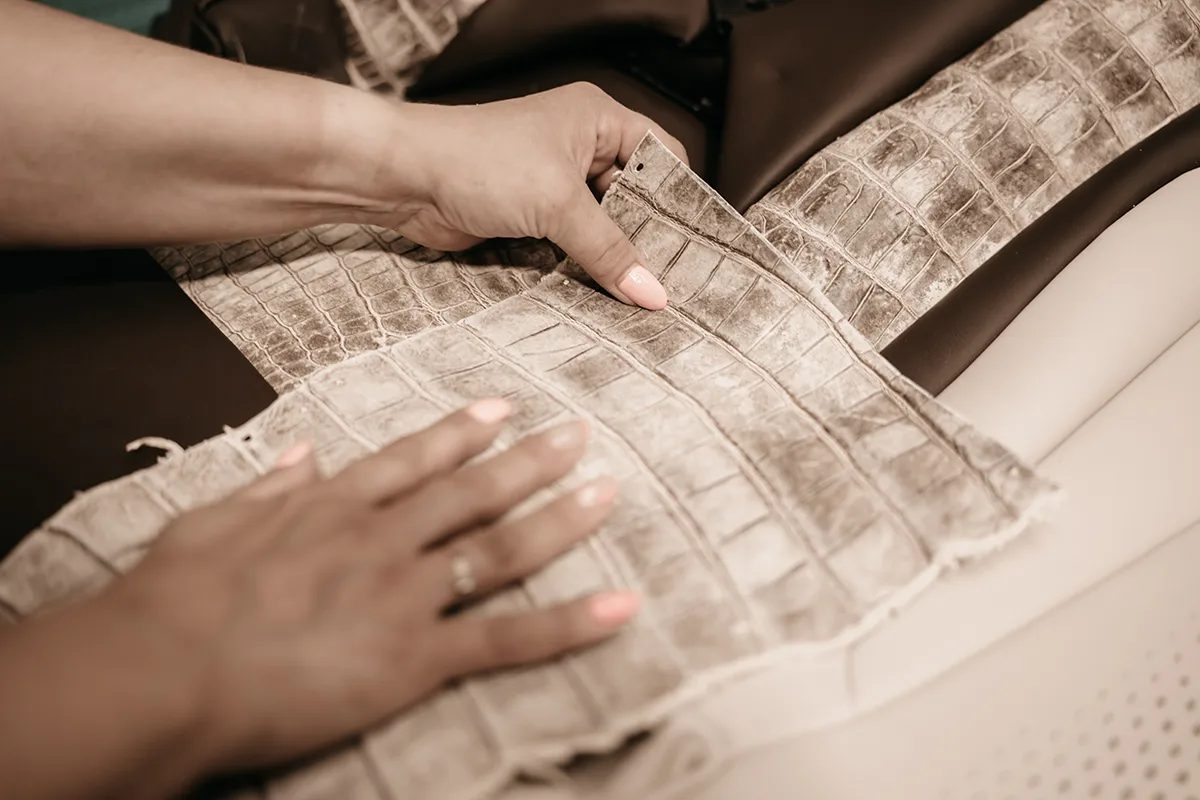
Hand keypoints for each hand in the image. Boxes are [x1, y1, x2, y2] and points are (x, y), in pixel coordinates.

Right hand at [91, 399, 634, 778]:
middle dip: (530, 462)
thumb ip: (266, 488)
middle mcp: (379, 539)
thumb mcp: (208, 525)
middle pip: (471, 492)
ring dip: (561, 521)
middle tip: (578, 434)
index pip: (410, 459)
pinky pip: (506, 637)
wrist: (159, 668)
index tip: (499, 409)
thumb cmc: (169, 603)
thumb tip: (301, 454)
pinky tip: (618, 608)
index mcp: (331, 507)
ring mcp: (402, 594)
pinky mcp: (414, 656)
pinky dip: (569, 624)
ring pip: (500, 548)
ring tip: (608, 494)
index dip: (460, 432)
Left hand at [380, 83, 688, 309]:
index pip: (661, 154)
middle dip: (647, 235)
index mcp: (597, 119)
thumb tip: (650, 290)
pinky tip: (602, 294)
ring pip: (601, 225)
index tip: (695, 243)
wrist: (406, 178)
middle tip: (670, 279)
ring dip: (613, 257)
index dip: (680, 196)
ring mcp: (553, 182)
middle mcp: (579, 146)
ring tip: (641, 294)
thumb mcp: (557, 203)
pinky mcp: (530, 216)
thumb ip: (608, 249)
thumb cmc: (476, 160)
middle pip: (634, 196)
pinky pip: (571, 245)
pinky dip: (584, 268)